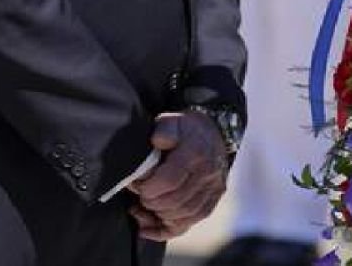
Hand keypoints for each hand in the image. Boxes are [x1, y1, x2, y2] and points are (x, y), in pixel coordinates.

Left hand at [127, 111, 228, 240]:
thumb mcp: (173, 121)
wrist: (214, 134)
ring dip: (157, 215)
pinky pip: (188, 224)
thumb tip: (158, 141)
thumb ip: (165, 129)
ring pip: (182, 216)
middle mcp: (207, 175)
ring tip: (142, 207)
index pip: (169, 180)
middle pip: (174, 201)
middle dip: (150, 202)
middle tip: (139, 195)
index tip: (136, 184)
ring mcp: (212, 190)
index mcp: (196, 153)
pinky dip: (165, 230)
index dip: (147, 187)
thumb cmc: (187, 130)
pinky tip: (147, 228)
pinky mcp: (211, 202)